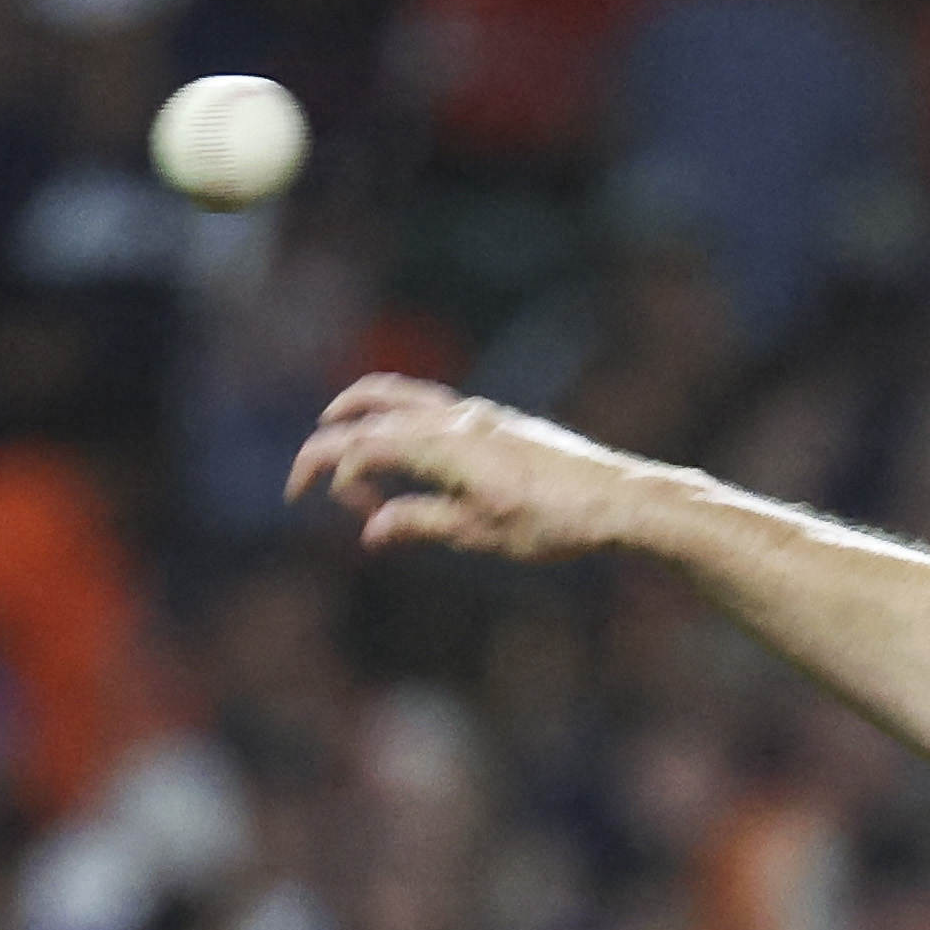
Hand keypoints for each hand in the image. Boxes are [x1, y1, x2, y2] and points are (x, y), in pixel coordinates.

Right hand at [287, 375, 640, 560]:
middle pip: (369, 417)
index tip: (319, 506)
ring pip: (399, 396)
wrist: (621, 499)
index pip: (360, 447)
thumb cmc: (556, 523)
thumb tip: (372, 529)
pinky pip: (429, 402)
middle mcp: (454, 419)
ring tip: (336, 427)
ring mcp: (476, 414)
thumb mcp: (483, 533)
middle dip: (330, 447)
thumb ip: (422, 523)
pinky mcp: (495, 419)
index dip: (326, 472)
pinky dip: (397, 413)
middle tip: (308, 482)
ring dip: (359, 412)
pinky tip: (401, 440)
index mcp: (443, 446)